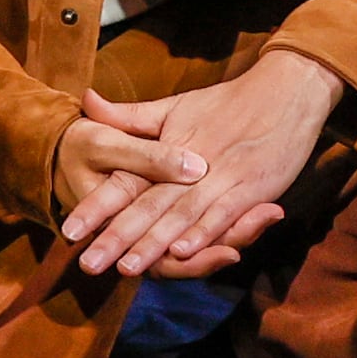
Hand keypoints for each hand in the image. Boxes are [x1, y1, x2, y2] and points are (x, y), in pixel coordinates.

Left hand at [56, 51, 344, 277]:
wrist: (286, 89)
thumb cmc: (228, 103)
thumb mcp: (175, 106)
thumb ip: (130, 116)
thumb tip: (85, 100)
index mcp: (167, 147)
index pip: (126, 181)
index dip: (98, 207)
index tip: (70, 230)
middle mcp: (190, 165)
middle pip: (148, 205)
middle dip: (118, 237)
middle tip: (87, 264)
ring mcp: (221, 176)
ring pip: (181, 214)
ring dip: (155, 243)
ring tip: (127, 268)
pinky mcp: (251, 186)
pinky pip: (223, 213)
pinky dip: (204, 232)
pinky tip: (184, 252)